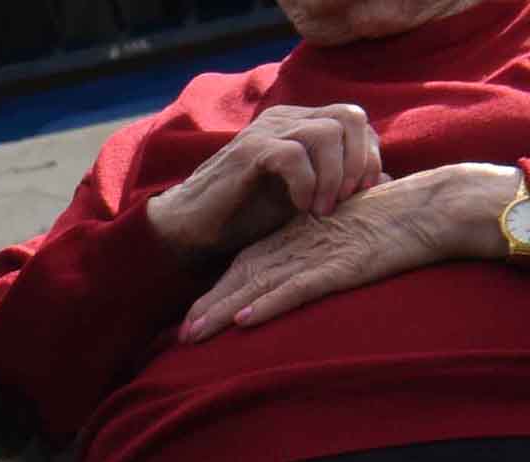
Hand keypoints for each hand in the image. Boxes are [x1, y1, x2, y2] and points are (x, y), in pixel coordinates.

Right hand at [146, 101, 387, 252]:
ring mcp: (266, 131)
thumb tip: (389, 179)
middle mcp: (286, 119)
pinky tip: (301, 207)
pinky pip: (294, 155)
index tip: (362, 194)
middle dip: (359, 159)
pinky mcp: (249, 151)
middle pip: (349, 116)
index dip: (368, 155)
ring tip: (324, 208)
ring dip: (334, 174)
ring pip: (326, 132)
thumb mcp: (304, 198)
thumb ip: (341, 184)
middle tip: (350, 198)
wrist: (189, 228)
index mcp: (301, 124)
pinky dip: (306, 183)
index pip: (355, 121)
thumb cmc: (245, 216)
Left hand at [184, 161, 519, 334]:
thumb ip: (316, 249)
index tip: (189, 318)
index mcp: (298, 234)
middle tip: (177, 336)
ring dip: (225, 311)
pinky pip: (298, 288)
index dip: (216, 290)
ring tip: (194, 335)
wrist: (432, 206)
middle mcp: (300, 244)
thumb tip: (296, 274)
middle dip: (208, 306)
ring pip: (260, 285)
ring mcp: (318, 255)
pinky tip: (245, 321)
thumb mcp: (342, 232)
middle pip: (242, 276)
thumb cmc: (393, 219)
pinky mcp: (340, 266)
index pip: (246, 262)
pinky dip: (270, 305)